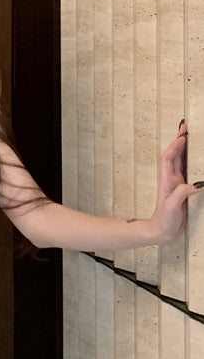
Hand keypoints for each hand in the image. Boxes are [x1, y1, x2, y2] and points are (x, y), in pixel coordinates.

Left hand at [149, 120, 202, 243]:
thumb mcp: (172, 207)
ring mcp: (177, 184)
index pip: (169, 159)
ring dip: (185, 148)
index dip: (175, 147)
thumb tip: (194, 184)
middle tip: (184, 127)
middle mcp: (172, 180)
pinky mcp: (182, 190)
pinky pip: (187, 171)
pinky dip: (191, 161)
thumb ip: (180, 195)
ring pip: (181, 161)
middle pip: (174, 156)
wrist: (160, 232)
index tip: (182, 136)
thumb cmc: (163, 220)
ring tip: (190, 136)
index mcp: (167, 181)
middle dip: (179, 141)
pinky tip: (196, 157)